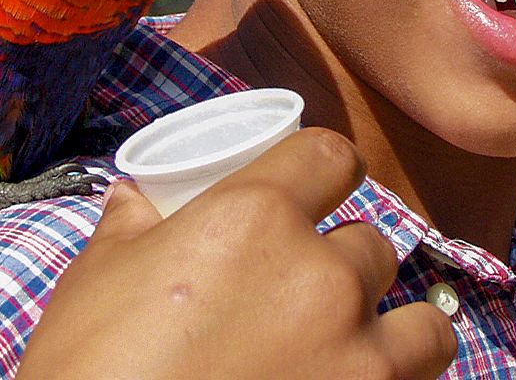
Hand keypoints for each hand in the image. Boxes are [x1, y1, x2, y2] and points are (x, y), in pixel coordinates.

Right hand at [16, 127, 457, 379]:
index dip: (326, 171)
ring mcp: (357, 355)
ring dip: (395, 333)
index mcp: (254, 219)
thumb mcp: (96, 282)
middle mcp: (322, 277)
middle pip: (371, 246)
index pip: (331, 157)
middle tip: (303, 301)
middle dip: (343, 269)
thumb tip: (136, 197)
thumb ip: (131, 227)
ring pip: (424, 323)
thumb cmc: (91, 372)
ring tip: (356, 352)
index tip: (318, 191)